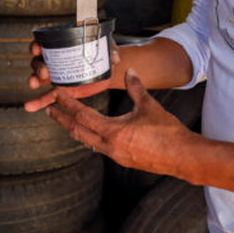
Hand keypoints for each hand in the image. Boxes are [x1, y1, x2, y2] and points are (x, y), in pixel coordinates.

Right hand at [24, 38, 119, 111]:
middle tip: (44, 72)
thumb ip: (110, 51)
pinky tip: (30, 106)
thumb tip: (114, 57)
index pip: (46, 42)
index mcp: (64, 46)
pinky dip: (38, 101)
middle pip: (40, 60)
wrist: (107, 71)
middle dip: (38, 66)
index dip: (38, 44)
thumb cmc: (104, 54)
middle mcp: (56, 60)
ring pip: (39, 77)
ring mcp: (56, 76)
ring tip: (34, 85)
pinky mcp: (60, 91)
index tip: (38, 48)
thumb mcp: (107, 49)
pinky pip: (46, 97)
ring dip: (34, 80)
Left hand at [46, 68, 195, 175]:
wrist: (183, 157)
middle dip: (62, 120)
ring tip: (66, 120)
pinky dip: (90, 137)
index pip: (82, 115)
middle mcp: (110, 146)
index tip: (56, 95)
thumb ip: (136, 88)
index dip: (67, 104)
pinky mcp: (123, 159)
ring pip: (87, 141)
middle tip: (49, 110)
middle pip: (78, 131)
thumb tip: (129, 72)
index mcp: (113, 131)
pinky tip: (91, 132)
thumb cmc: (168, 132)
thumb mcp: (149, 106)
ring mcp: (115, 155)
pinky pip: (99, 147)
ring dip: (75, 129)